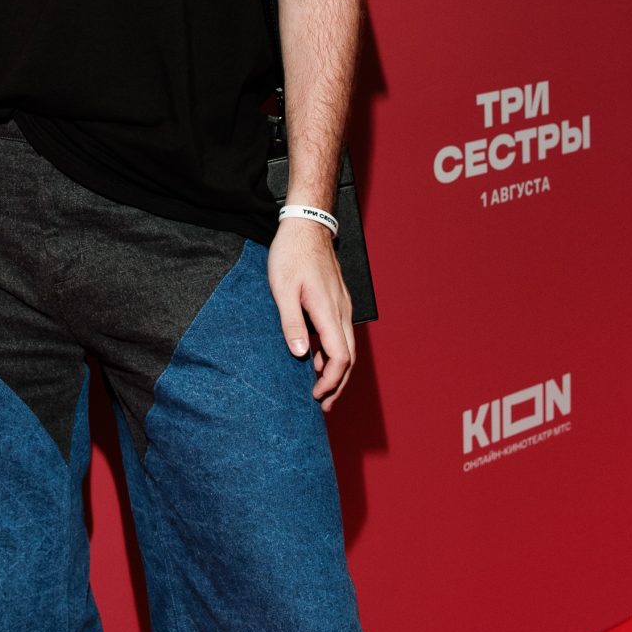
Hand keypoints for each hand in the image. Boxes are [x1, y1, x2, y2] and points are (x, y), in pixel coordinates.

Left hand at [268, 216, 355, 409]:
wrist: (306, 226)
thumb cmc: (291, 255)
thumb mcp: (282, 289)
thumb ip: (290, 323)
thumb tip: (299, 355)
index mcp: (328, 311)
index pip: (340, 357)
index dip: (331, 381)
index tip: (316, 396)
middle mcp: (341, 311)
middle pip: (349, 358)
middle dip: (337, 384)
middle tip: (323, 404)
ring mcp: (342, 306)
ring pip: (347, 346)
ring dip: (336, 370)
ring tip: (320, 388)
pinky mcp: (337, 301)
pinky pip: (341, 334)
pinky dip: (333, 353)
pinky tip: (316, 358)